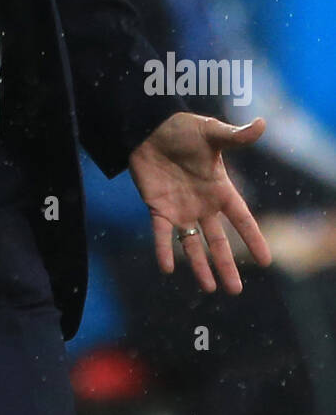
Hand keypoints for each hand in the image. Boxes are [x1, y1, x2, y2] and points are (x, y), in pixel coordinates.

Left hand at [128, 111, 272, 293]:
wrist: (149, 128)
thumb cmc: (182, 129)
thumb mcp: (211, 132)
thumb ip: (235, 136)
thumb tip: (262, 124)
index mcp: (219, 189)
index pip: (241, 218)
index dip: (252, 238)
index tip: (266, 261)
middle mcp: (202, 204)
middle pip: (218, 240)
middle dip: (226, 265)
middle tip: (236, 290)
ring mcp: (180, 209)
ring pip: (192, 244)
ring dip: (200, 266)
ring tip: (210, 288)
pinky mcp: (158, 209)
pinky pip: (161, 234)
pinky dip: (163, 250)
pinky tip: (166, 268)